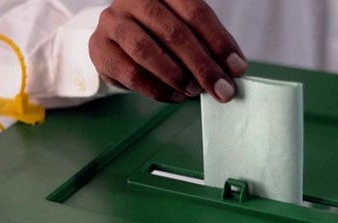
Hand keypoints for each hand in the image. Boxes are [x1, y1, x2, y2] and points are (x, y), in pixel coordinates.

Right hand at [89, 0, 247, 102]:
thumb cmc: (157, 35)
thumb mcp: (183, 29)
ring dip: (177, 76)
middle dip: (203, 65)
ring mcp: (113, 22)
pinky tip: (175, 96)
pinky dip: (157, 89)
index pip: (196, 12)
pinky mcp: (100, 48)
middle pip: (174, 32)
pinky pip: (131, 73)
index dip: (219, 41)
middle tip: (222, 89)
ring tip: (195, 91)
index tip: (237, 68)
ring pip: (147, 51)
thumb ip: (206, 44)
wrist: (115, 41)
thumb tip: (232, 70)